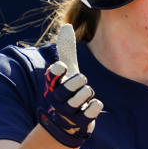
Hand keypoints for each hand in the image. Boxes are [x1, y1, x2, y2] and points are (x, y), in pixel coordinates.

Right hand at [37, 24, 103, 147]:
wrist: (67, 123)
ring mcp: (68, 111)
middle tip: (79, 84)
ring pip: (86, 93)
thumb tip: (67, 25)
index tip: (63, 69)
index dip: (60, 69)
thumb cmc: (68, 91)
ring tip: (83, 98)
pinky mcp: (80, 122)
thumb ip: (66, 50)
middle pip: (75, 82)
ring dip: (88, 94)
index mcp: (52, 84)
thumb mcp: (67, 71)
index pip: (54, 72)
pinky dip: (95, 106)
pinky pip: (94, 107)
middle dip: (81, 81)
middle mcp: (57, 98)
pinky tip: (90, 107)